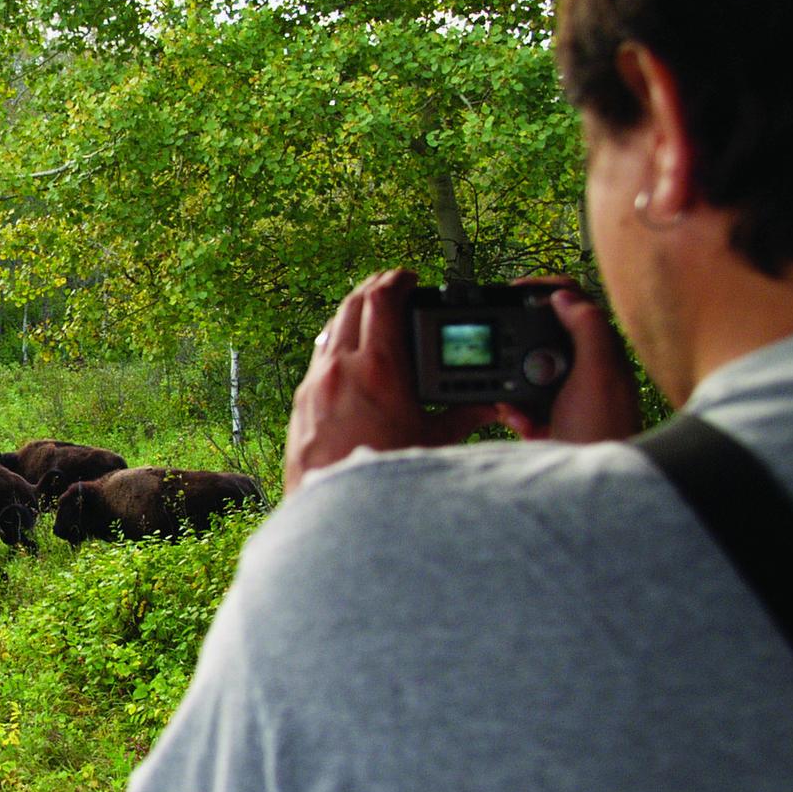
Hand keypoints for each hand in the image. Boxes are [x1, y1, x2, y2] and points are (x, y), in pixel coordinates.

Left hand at [283, 269, 494, 496]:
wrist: (339, 514)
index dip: (397, 280)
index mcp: (377, 368)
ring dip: (351, 313)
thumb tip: (490, 408)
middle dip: (374, 288)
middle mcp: (339, 369)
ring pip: (330, 329)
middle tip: (393, 285)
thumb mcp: (433, 442)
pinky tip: (347, 353)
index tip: (409, 277)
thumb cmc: (385, 478)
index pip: (382, 300)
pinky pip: (318, 357)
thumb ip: (463, 417)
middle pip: (352, 305)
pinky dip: (335, 343)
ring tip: (371, 313)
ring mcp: (315, 385)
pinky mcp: (301, 404)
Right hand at [494, 280, 642, 442]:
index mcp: (600, 349)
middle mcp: (585, 367)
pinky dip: (515, 412)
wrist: (591, 485)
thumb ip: (586, 328)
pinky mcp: (551, 419)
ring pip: (526, 371)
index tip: (512, 290)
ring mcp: (566, 395)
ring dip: (512, 384)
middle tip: (498, 351)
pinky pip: (522, 404)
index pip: (573, 301)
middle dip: (517, 344)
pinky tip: (520, 423)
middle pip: (542, 334)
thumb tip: (562, 295)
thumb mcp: (597, 372)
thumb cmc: (604, 428)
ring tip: (511, 401)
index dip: (544, 289)